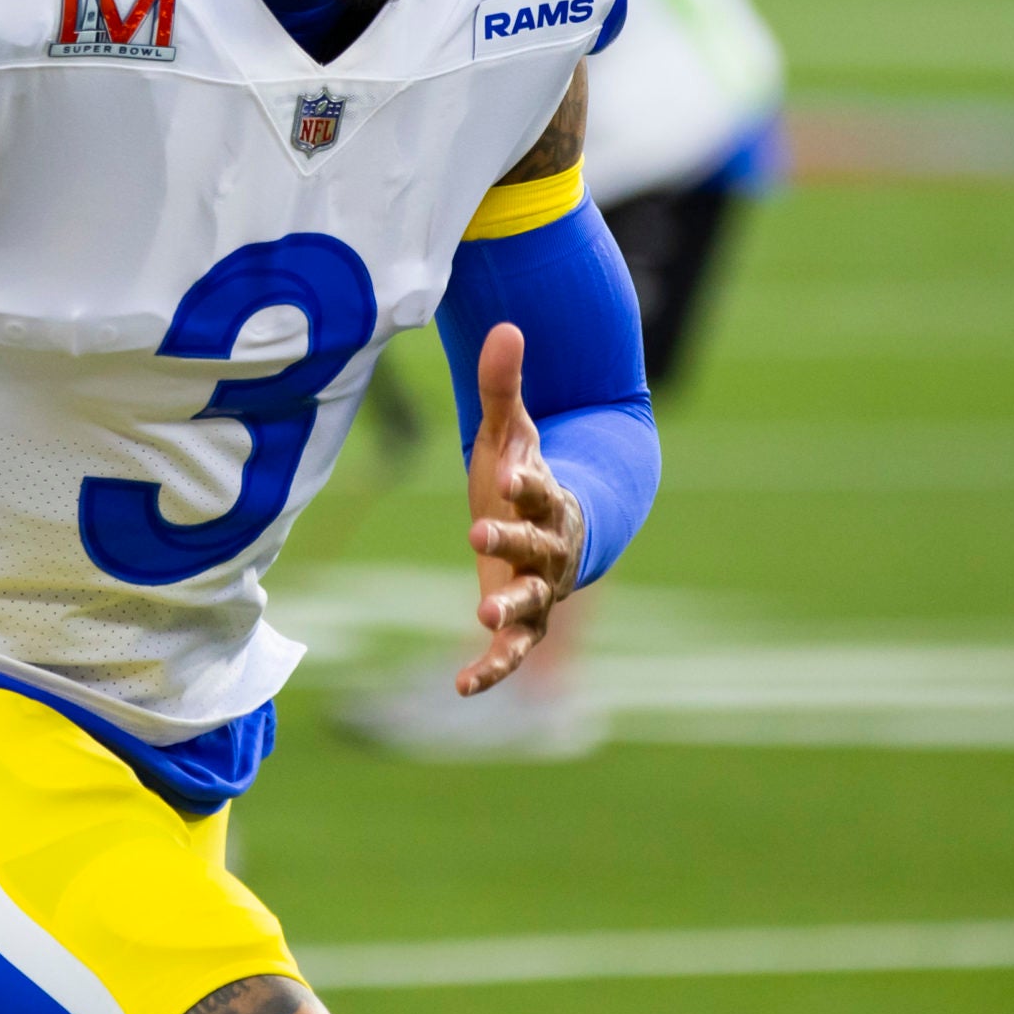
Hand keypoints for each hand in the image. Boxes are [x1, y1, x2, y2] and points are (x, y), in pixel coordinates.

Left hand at [458, 323, 584, 696]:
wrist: (547, 528)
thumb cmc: (524, 477)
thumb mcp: (509, 433)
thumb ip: (504, 387)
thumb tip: (504, 326)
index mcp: (549, 501)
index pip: (542, 490)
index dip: (529, 484)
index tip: (511, 475)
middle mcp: (550, 550)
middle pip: (538, 548)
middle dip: (511, 542)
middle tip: (479, 534)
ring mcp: (537, 590)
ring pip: (531, 605)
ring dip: (510, 613)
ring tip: (484, 617)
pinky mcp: (518, 622)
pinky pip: (511, 652)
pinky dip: (492, 669)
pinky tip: (463, 687)